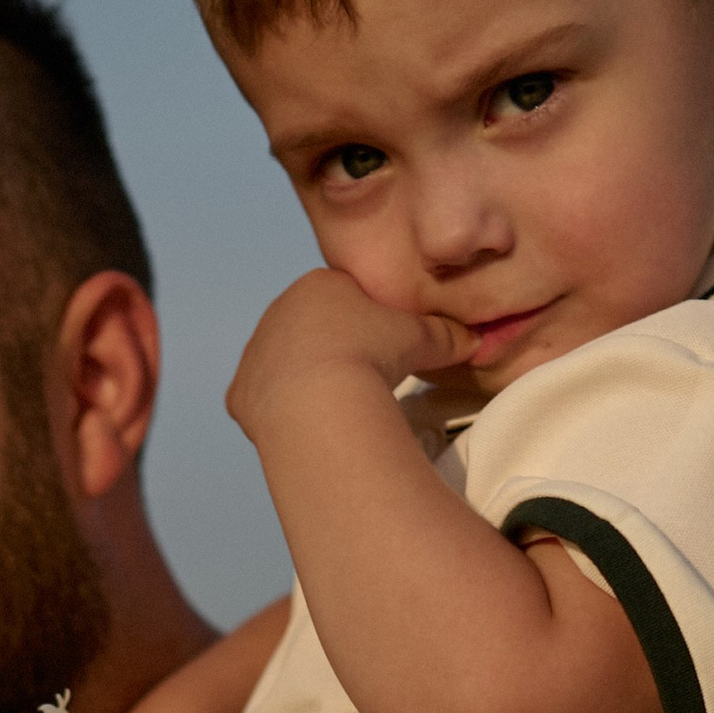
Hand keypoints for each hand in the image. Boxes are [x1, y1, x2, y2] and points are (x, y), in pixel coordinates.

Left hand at [227, 267, 471, 445]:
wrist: (319, 398)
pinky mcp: (240, 394)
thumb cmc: (373, 356)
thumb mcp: (421, 338)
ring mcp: (254, 354)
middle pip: (310, 332)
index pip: (344, 299)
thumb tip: (473, 341)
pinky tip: (304, 427)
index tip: (381, 352)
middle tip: (359, 382)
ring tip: (333, 408)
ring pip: (283, 367)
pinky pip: (262, 403)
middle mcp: (278, 313)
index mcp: (319, 286)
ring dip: (305, 384)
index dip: (366, 326)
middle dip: (332, 354)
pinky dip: (281, 416)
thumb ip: (444, 335)